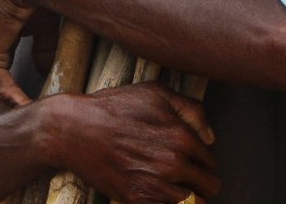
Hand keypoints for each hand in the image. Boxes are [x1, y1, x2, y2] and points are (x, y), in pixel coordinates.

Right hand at [47, 84, 218, 203]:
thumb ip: (192, 110)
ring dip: (187, 197)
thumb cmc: (114, 108)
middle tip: (185, 176)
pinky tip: (157, 194)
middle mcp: (173, 163)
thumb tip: (210, 137)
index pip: (211, 160)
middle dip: (200, 182)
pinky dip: (167, 203)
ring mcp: (156, 185)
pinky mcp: (138, 200)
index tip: (190, 159)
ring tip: (173, 187)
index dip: (201, 160)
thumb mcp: (155, 93)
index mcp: (182, 136)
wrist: (75, 129)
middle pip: (209, 186)